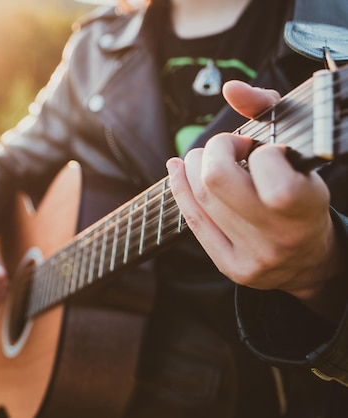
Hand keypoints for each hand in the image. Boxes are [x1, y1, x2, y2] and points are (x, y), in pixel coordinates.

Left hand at [166, 80, 341, 318]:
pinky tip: (178, 169)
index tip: (263, 149)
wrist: (310, 260)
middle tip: (228, 147)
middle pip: (217, 178)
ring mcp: (253, 256)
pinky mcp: (231, 266)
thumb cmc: (303, 195)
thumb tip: (231, 88)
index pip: (269, 165)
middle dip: (215, 149)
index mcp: (306, 206)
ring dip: (194, 164)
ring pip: (201, 197)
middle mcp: (279, 235)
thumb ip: (269, 111)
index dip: (260, 148)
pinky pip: (193, 220)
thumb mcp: (300, 153)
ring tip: (207, 157)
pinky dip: (180, 188)